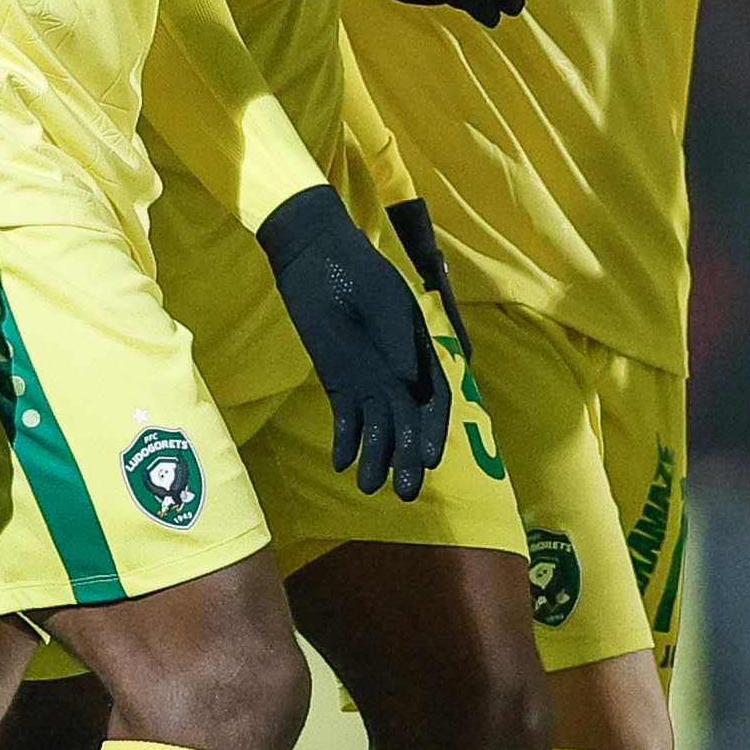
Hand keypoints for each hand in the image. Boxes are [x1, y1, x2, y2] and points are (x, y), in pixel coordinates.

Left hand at [256, 185, 446, 497]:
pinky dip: (347, 441)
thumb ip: (396, 340)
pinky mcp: (339, 381)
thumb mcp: (381, 300)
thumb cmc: (355, 271)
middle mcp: (399, 372)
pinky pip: (346, 418)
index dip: (434, 430)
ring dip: (376, 457)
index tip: (432, 459)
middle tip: (406, 492)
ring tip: (368, 486)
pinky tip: (343, 462)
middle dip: (408, 457)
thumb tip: (409, 383)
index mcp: (420, 351)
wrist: (314, 257)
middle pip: (408, 422)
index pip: (435, 399)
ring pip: (378, 427)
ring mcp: (368, 378)